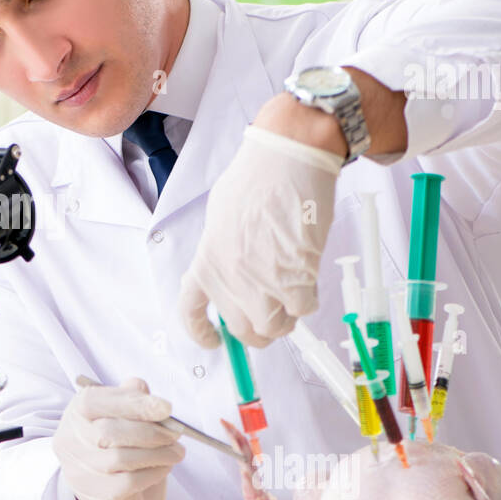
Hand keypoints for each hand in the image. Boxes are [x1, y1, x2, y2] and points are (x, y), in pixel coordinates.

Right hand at [52, 376, 183, 499]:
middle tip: (175, 433)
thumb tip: (141, 389)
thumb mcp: (122, 414)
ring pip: (121, 459)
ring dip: (157, 453)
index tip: (165, 408)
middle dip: (150, 431)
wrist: (111, 490)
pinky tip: (165, 466)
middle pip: (108, 432)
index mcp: (75, 412)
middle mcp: (70, 440)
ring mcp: (79, 470)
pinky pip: (129, 482)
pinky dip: (153, 472)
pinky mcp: (96, 495)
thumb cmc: (118, 442)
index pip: (94, 401)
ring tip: (176, 451)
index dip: (131, 403)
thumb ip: (130, 397)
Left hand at [178, 124, 341, 347]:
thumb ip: (223, 253)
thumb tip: (236, 274)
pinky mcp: (294, 278)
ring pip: (276, 327)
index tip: (215, 340)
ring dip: (287, 317)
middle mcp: (229, 278)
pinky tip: (308, 277)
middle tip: (274, 314)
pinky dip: (309, 300)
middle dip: (260, 329)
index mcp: (206, 261)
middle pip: (243, 330)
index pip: (191, 311)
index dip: (202, 333)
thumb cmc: (256, 178)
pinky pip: (303, 309)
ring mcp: (261, 282)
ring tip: (294, 294)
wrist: (286, 159)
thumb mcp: (221, 219)